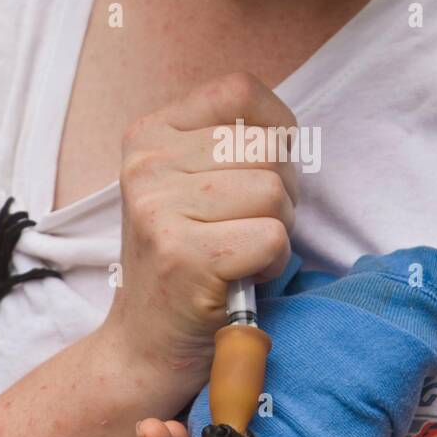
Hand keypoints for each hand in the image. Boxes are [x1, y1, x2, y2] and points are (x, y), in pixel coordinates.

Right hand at [98, 73, 299, 406]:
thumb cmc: (188, 262)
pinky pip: (272, 237)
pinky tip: (239, 277)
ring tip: (240, 253)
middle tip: (246, 229)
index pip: (240, 89)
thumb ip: (231, 143)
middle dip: (281, 191)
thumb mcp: (191, 185)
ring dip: (276, 230)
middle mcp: (146, 164)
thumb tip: (291, 132)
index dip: (274, 129)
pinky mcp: (182, 255)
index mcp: (149, 134)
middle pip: (267, 148)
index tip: (260, 173)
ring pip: (274, 192)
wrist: (146, 347)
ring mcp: (158, 208)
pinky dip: (271, 262)